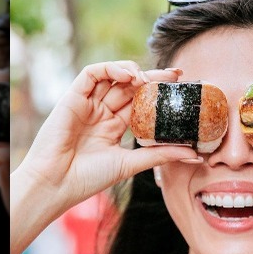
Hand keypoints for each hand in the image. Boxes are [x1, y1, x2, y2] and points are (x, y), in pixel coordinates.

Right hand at [14, 61, 197, 215]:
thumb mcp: (131, 163)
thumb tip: (195, 154)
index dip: (159, 92)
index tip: (182, 86)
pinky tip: (129, 76)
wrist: (57, 184)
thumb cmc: (88, 178)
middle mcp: (101, 112)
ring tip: (150, 78)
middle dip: (153, 78)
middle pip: (130, 87)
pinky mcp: (73, 97)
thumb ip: (161, 154)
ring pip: (112, 76)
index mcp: (114, 127)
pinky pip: (92, 73)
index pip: (141, 103)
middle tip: (176, 75)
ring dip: (133, 71)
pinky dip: (111, 69)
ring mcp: (87, 104)